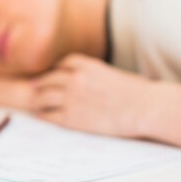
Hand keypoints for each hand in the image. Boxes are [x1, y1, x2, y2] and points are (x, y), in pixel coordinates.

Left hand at [29, 53, 154, 137]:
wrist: (146, 108)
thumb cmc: (137, 93)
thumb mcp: (113, 74)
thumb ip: (95, 74)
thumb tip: (86, 80)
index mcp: (88, 66)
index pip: (63, 63)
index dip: (56, 69)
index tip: (51, 74)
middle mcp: (76, 79)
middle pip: (48, 79)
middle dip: (40, 84)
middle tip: (34, 88)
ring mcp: (72, 98)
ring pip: (43, 96)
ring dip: (37, 99)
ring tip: (35, 102)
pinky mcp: (72, 118)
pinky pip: (49, 115)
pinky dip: (43, 114)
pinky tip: (41, 115)